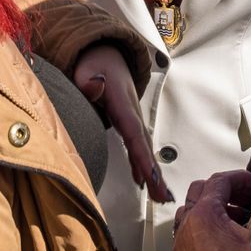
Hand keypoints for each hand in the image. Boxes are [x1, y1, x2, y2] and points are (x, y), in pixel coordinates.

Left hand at [73, 44, 174, 202]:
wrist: (107, 55)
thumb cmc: (96, 64)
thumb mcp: (86, 68)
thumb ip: (88, 80)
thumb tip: (96, 85)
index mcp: (122, 102)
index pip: (132, 131)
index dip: (141, 154)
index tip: (151, 174)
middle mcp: (132, 112)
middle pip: (144, 145)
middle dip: (154, 171)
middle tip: (164, 196)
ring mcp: (132, 118)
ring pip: (144, 148)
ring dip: (153, 172)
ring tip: (161, 196)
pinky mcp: (128, 123)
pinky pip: (138, 146)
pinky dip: (143, 164)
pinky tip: (143, 180)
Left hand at [173, 171, 250, 250]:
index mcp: (204, 215)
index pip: (221, 180)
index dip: (243, 179)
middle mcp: (187, 225)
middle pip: (202, 189)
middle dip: (227, 189)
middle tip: (247, 197)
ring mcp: (181, 242)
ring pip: (192, 209)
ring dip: (214, 207)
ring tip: (235, 217)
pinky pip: (189, 229)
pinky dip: (206, 225)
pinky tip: (223, 238)